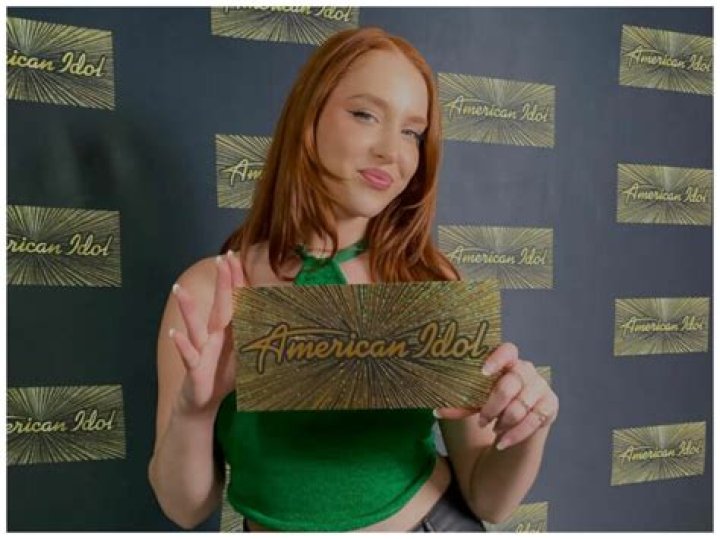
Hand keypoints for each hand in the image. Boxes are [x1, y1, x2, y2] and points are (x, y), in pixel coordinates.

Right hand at [169, 251, 245, 415]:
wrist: (202, 402)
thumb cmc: (224, 376)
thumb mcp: (246, 356)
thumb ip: (256, 339)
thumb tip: (283, 324)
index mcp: (229, 331)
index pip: (235, 301)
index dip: (237, 281)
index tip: (236, 258)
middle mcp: (214, 335)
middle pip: (220, 306)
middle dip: (222, 283)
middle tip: (221, 260)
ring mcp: (202, 350)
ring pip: (196, 326)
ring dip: (189, 309)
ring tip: (179, 290)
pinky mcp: (195, 368)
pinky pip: (189, 355)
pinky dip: (182, 345)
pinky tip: (175, 334)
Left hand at [434, 342, 558, 450]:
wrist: (515, 423)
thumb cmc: (492, 404)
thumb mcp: (475, 402)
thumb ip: (460, 404)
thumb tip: (437, 410)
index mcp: (507, 361)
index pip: (508, 350)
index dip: (497, 358)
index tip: (483, 371)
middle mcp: (526, 370)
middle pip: (512, 382)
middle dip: (494, 405)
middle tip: (482, 421)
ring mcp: (540, 386)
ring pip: (522, 405)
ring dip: (504, 421)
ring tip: (494, 429)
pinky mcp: (549, 405)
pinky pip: (534, 420)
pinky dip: (516, 434)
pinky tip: (502, 442)